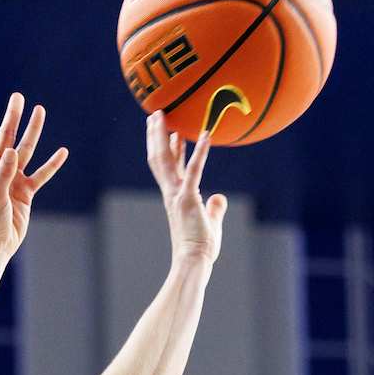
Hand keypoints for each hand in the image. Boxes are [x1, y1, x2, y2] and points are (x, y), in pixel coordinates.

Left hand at [0, 92, 68, 257]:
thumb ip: (4, 174)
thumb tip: (11, 151)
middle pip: (6, 138)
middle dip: (12, 118)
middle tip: (18, 97)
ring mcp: (12, 179)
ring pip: (25, 151)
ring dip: (33, 132)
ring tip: (40, 111)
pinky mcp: (25, 192)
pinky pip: (41, 174)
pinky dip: (51, 164)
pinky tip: (62, 152)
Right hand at [147, 111, 227, 264]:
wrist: (192, 260)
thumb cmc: (201, 247)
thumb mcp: (210, 223)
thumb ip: (215, 208)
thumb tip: (219, 198)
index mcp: (175, 198)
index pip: (170, 168)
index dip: (170, 149)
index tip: (170, 132)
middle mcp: (171, 193)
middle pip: (160, 159)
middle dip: (157, 135)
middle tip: (156, 114)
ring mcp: (177, 195)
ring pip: (166, 160)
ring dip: (164, 135)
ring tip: (163, 115)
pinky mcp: (188, 198)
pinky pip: (194, 170)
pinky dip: (199, 151)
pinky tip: (206, 134)